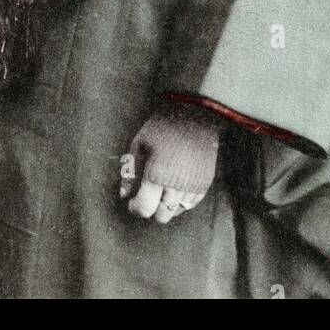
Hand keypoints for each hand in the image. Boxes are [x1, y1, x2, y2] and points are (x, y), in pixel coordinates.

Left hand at [118, 101, 222, 224]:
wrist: (195, 113)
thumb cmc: (163, 126)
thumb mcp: (139, 144)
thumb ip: (130, 172)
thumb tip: (124, 195)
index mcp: (156, 176)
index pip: (144, 208)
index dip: (135, 208)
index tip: (132, 202)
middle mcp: (176, 186)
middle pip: (161, 216)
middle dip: (151, 209)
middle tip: (147, 196)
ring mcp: (193, 186)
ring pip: (177, 211)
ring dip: (166, 205)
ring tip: (161, 190)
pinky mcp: (205, 182)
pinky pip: (192, 203)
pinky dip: (182, 201)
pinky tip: (175, 188)